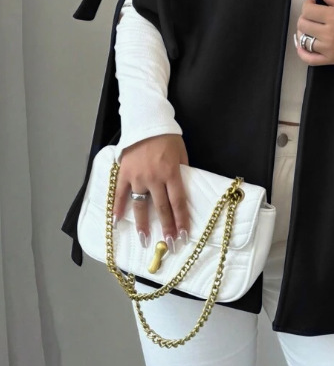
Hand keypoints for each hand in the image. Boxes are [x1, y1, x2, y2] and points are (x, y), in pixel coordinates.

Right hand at [112, 133, 189, 251]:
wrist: (147, 121)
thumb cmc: (168, 137)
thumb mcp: (182, 154)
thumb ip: (182, 173)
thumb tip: (184, 191)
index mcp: (171, 173)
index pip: (177, 202)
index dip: (181, 220)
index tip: (183, 235)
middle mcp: (154, 178)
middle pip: (161, 208)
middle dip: (166, 227)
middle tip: (169, 244)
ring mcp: (137, 176)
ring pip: (140, 205)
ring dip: (143, 224)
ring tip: (145, 240)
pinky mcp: (124, 173)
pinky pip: (120, 194)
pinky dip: (118, 208)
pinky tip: (117, 222)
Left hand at [295, 0, 333, 65]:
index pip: (307, 10)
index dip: (307, 4)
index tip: (313, 3)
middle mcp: (331, 34)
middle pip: (303, 24)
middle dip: (305, 17)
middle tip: (313, 16)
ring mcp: (330, 48)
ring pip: (303, 40)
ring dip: (303, 32)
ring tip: (311, 28)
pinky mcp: (331, 59)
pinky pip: (309, 59)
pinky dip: (302, 52)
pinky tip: (303, 45)